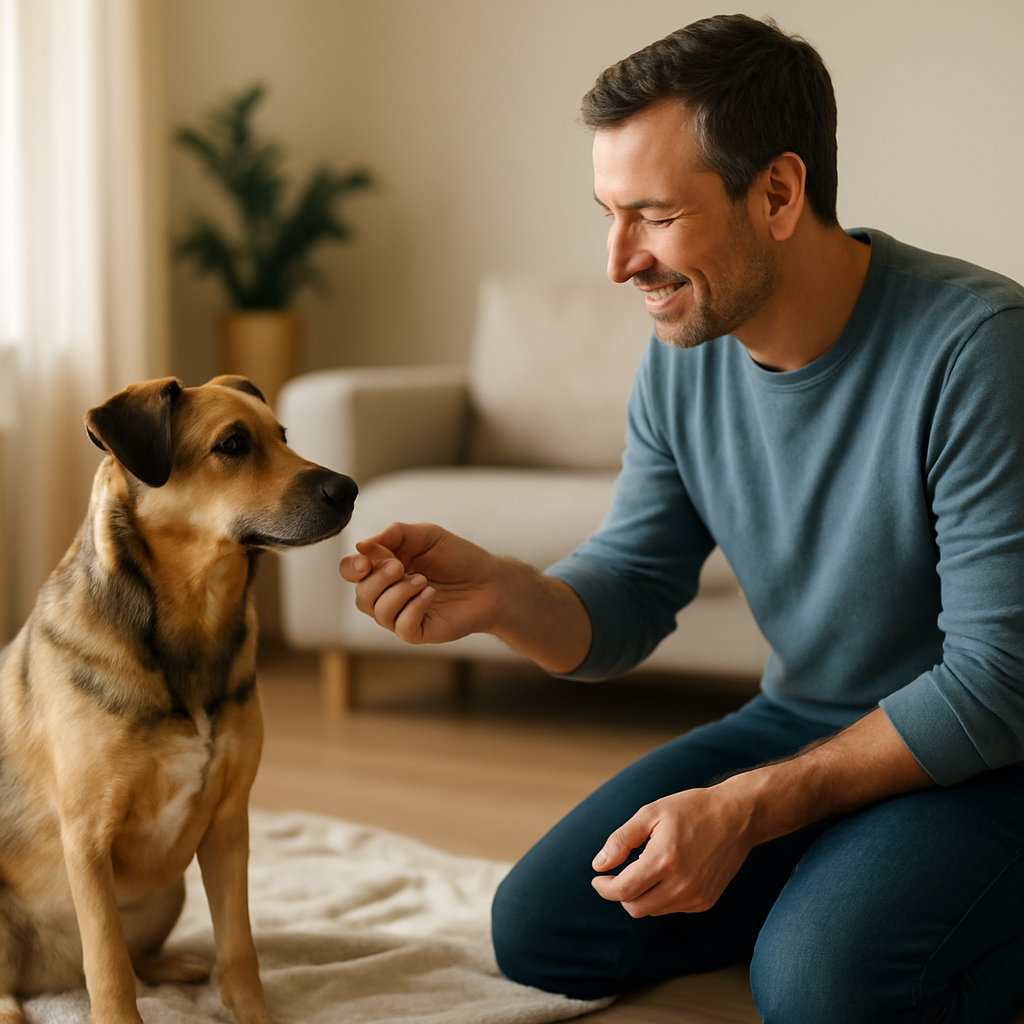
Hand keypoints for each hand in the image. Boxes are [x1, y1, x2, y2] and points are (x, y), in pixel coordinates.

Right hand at [339, 522, 502, 644]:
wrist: (491, 580)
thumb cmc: (459, 557)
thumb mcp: (427, 535)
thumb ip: (395, 534)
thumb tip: (362, 544)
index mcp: (385, 568)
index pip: (352, 571)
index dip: (351, 568)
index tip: (365, 561)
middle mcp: (389, 594)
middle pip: (361, 595)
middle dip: (377, 579)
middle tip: (401, 566)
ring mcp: (402, 615)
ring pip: (379, 612)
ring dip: (398, 593)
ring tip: (423, 580)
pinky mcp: (419, 631)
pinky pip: (402, 627)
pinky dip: (413, 608)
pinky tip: (430, 594)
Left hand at [590, 784, 753, 916]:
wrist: (737, 816)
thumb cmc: (691, 809)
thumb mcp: (650, 813)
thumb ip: (621, 840)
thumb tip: (598, 865)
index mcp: (664, 860)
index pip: (623, 891)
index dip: (604, 887)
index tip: (598, 878)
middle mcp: (682, 885)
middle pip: (635, 907)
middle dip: (620, 893)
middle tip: (618, 872)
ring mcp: (696, 897)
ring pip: (653, 910)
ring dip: (641, 895)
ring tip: (646, 865)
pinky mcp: (706, 901)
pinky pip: (672, 908)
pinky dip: (661, 896)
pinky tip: (667, 872)